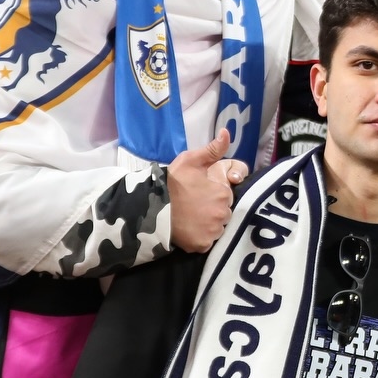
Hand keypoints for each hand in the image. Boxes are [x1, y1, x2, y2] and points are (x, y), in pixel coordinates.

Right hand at [169, 129, 243, 251]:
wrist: (150, 206)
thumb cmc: (172, 182)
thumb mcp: (191, 160)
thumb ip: (213, 149)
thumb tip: (228, 132)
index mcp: (223, 193)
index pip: (226, 196)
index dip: (213, 194)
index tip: (199, 193)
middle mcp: (222, 213)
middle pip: (223, 213)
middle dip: (213, 209)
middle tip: (194, 205)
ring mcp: (212, 231)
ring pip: (217, 228)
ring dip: (208, 224)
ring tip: (191, 217)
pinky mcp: (202, 245)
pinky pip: (207, 242)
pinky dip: (200, 237)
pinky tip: (189, 229)